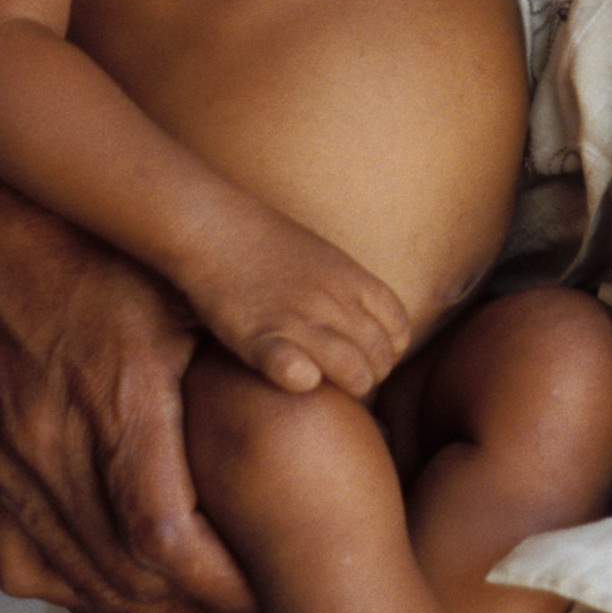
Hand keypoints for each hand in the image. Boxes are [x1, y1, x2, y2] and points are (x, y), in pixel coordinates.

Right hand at [0, 164, 272, 612]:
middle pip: (132, 582)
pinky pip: (41, 579)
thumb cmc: (96, 251)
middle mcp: (50, 448)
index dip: (225, 585)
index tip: (277, 597)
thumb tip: (331, 377)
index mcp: (113, 394)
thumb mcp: (179, 278)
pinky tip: (152, 612)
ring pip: (88, 592)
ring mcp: (8, 478)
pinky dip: (99, 606)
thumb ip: (244, 335)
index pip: (168, 536)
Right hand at [185, 208, 413, 399]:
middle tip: (349, 380)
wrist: (214, 225)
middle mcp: (333, 300)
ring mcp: (299, 319)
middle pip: (380, 355)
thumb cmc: (265, 243)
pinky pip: (297, 372)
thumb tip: (366, 321)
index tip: (370, 356)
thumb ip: (347, 288)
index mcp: (352, 278)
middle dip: (372, 374)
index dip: (390, 350)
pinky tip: (298, 378)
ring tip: (331, 387)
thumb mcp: (324, 257)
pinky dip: (304, 382)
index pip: (398, 328)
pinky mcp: (260, 337)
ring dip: (349, 386)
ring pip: (353, 370)